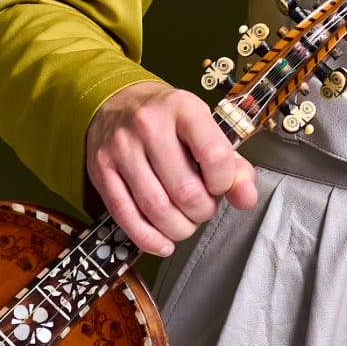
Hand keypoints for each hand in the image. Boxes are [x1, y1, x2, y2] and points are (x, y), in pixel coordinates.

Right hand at [84, 79, 259, 255]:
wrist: (117, 103)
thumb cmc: (168, 121)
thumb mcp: (205, 130)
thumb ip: (233, 165)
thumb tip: (245, 197)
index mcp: (183, 108)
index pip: (214, 155)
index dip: (224, 183)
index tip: (219, 186)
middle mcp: (149, 125)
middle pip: (185, 190)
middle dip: (201, 211)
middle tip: (202, 208)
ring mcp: (121, 148)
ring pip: (156, 207)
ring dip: (178, 227)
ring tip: (184, 223)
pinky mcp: (101, 170)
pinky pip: (126, 215)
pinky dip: (149, 238)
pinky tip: (163, 242)